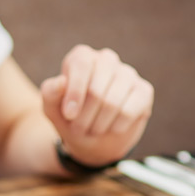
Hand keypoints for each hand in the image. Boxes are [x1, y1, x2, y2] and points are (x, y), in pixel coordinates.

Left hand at [41, 46, 153, 168]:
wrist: (94, 139)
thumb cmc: (71, 118)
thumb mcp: (52, 109)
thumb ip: (50, 93)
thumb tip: (61, 82)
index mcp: (82, 57)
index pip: (82, 64)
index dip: (75, 92)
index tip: (69, 115)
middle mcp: (106, 59)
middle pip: (97, 89)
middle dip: (85, 117)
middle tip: (79, 129)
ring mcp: (128, 73)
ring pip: (113, 103)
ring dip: (99, 124)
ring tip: (93, 129)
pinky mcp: (143, 90)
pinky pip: (129, 111)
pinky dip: (116, 127)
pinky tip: (112, 128)